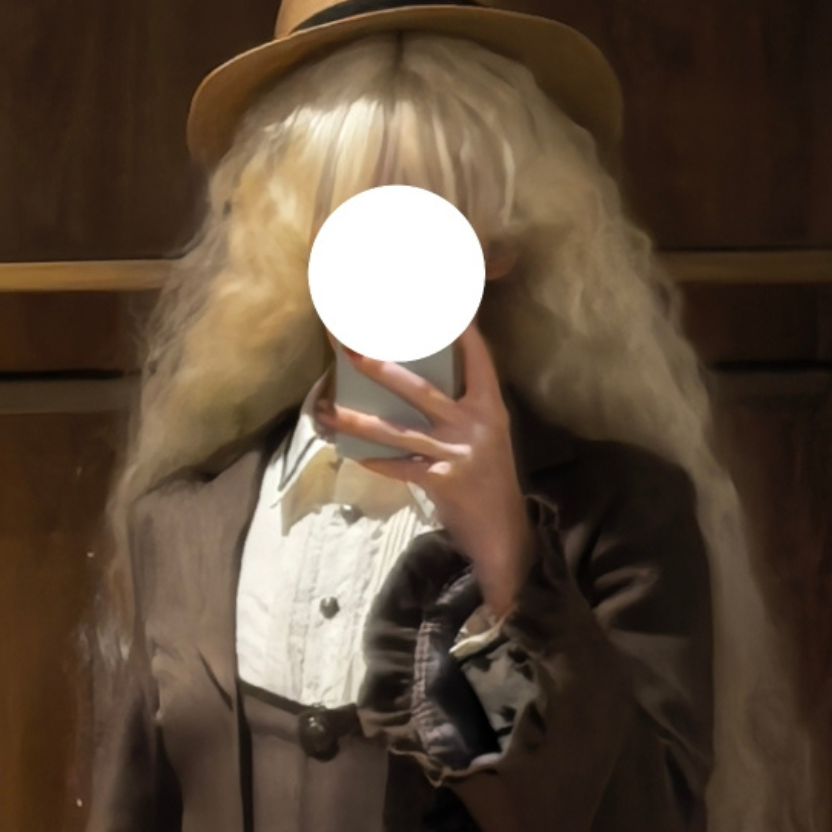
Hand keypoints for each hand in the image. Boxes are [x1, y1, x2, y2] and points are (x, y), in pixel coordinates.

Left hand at [315, 322, 534, 617]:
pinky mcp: (441, 482)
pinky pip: (399, 467)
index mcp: (489, 406)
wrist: (503, 532)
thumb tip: (415, 381)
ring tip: (328, 408)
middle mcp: (474, 425)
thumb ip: (462, 408)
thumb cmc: (488, 478)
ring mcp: (457, 454)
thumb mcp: (485, 435)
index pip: (477, 357)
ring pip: (399, 432)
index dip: (460, 329)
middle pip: (422, 390)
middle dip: (382, 369)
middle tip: (352, 350)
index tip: (437, 300)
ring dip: (359, 420)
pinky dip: (374, 461)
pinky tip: (350, 452)